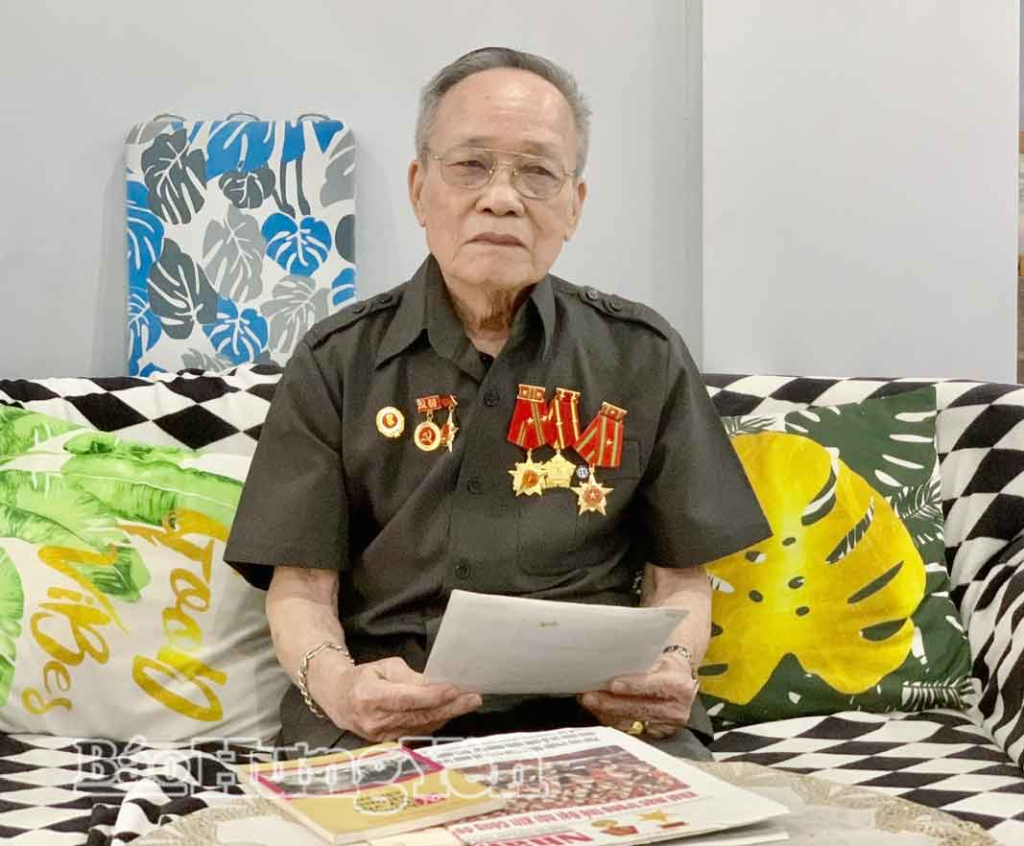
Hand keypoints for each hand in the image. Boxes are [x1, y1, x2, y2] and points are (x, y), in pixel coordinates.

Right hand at [309, 654, 481, 741]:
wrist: (338, 699)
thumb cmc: (363, 677)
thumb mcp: (384, 667)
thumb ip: (409, 677)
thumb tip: (435, 685)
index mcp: (369, 696)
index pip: (406, 699)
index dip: (431, 696)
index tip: (454, 689)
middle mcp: (374, 720)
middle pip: (418, 716)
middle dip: (449, 707)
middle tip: (472, 698)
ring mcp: (380, 736)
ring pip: (421, 726)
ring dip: (448, 715)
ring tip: (468, 702)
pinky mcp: (387, 742)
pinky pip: (417, 732)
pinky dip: (435, 721)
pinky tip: (450, 712)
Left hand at [577, 651, 698, 739]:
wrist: (680, 681)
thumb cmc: (665, 666)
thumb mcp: (660, 658)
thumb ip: (641, 663)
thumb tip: (610, 663)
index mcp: (680, 687)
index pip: (654, 686)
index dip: (633, 686)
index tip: (612, 684)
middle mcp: (677, 710)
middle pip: (639, 708)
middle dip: (610, 703)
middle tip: (589, 696)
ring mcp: (668, 725)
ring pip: (631, 721)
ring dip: (606, 712)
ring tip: (589, 702)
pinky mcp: (657, 734)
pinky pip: (630, 729)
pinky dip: (613, 719)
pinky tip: (600, 711)